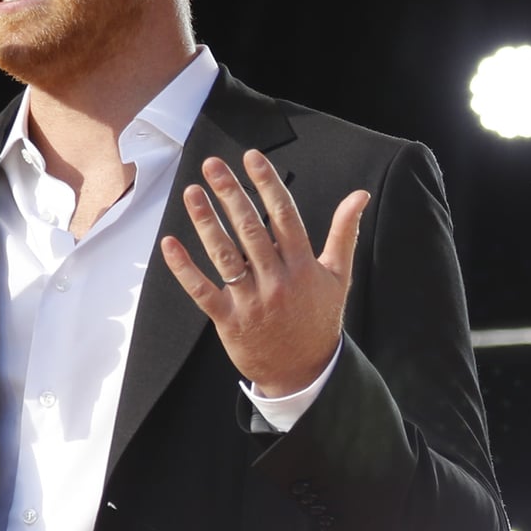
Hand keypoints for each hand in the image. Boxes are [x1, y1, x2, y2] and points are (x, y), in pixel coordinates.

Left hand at [159, 149, 366, 396]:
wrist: (304, 372)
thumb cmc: (319, 319)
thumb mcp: (339, 275)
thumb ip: (345, 232)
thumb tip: (359, 195)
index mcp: (303, 265)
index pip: (284, 216)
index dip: (267, 185)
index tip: (251, 158)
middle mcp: (277, 280)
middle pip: (251, 230)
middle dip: (230, 194)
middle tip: (213, 165)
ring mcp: (252, 301)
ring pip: (226, 256)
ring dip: (206, 222)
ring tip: (192, 193)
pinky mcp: (230, 320)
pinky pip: (203, 291)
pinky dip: (185, 269)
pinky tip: (170, 244)